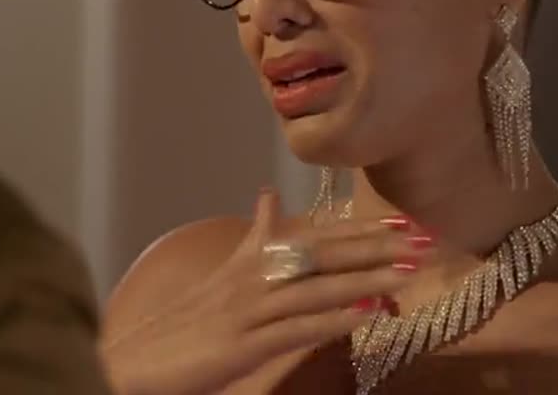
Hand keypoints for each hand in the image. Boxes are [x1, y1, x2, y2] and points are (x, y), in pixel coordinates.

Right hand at [102, 188, 429, 394]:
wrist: (132, 363)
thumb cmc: (182, 327)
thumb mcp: (221, 277)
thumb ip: (254, 239)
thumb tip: (269, 195)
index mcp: (251, 262)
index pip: (315, 237)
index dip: (361, 229)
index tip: (405, 223)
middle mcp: (252, 277)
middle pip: (323, 254)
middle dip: (376, 245)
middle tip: (424, 238)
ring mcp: (247, 309)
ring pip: (318, 286)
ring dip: (368, 278)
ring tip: (411, 271)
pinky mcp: (242, 343)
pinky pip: (298, 327)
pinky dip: (339, 318)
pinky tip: (371, 313)